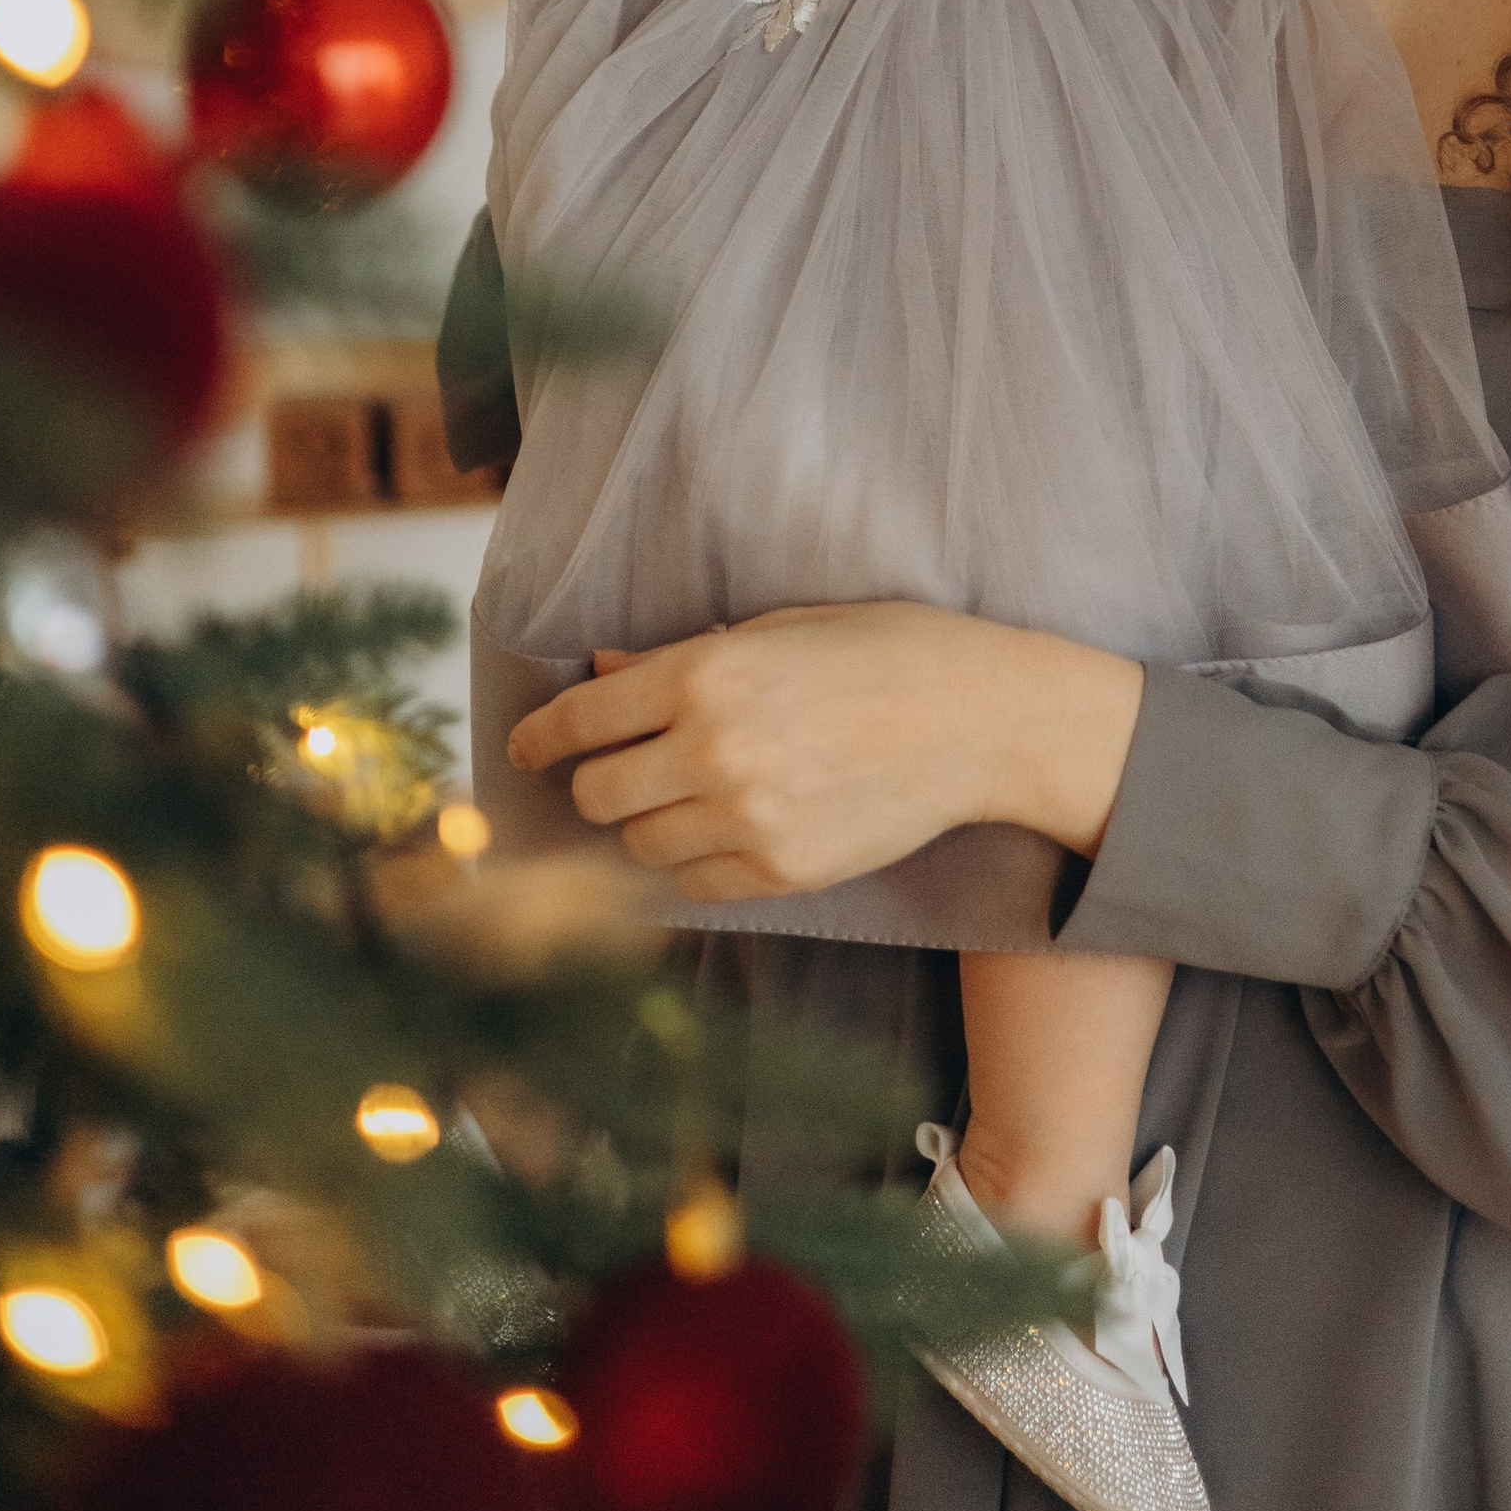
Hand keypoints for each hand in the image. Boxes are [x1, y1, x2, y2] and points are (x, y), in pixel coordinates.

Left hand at [505, 603, 1146, 901]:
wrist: (985, 720)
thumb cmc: (888, 651)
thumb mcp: (782, 627)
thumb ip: (682, 658)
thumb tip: (604, 672)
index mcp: (707, 675)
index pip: (583, 720)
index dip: (540, 736)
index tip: (525, 746)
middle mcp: (716, 751)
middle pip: (599, 794)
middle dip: (595, 781)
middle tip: (614, 770)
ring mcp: (749, 820)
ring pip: (641, 845)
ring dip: (646, 823)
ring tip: (682, 796)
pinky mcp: (784, 872)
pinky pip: (697, 883)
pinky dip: (694, 860)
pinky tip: (721, 829)